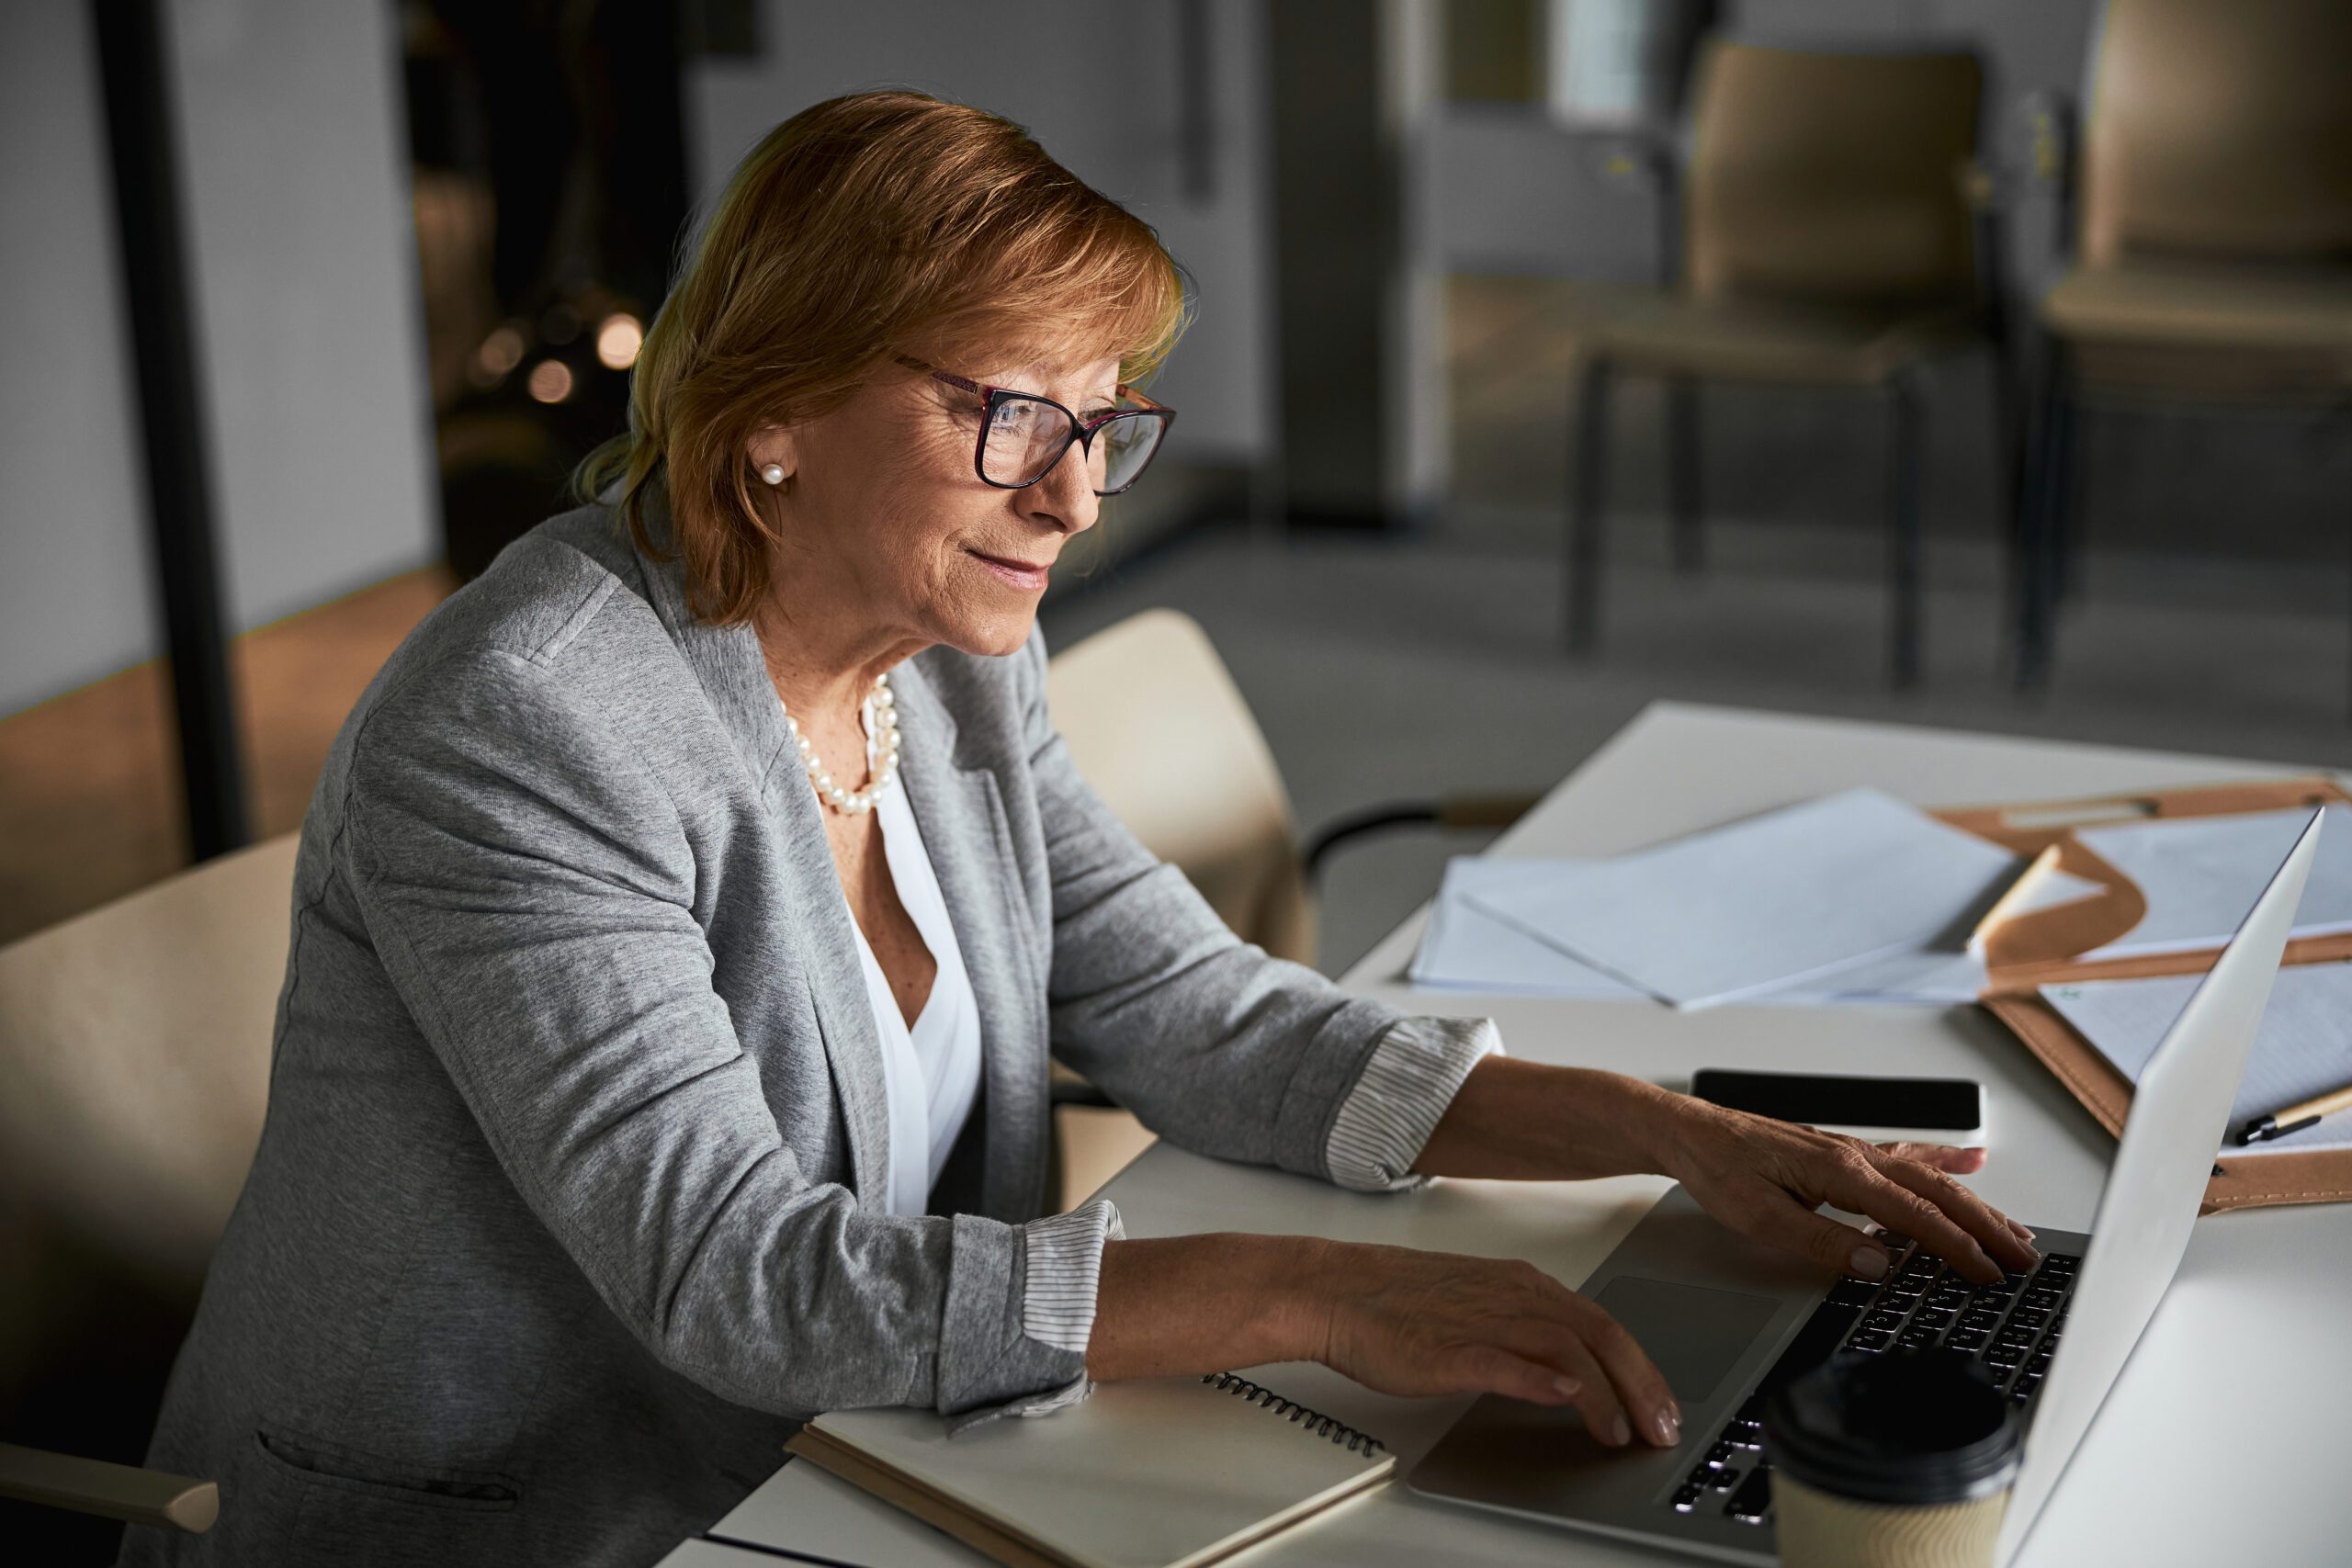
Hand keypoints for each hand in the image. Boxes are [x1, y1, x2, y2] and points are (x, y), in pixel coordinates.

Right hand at [1304, 1238, 1680, 1448]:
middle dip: (1641, 1385)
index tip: (1663, 1405)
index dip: (1642, 1368)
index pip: (1603, 1324)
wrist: (1337, 1290)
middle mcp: (1513, 1296)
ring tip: (1621, 1431)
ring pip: (1566, 1347)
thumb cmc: (1397, 1302)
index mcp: (1522, 1285)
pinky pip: (1505, 1360)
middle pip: (1600, 1334)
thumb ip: (1527, 1334)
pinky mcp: (1449, 1347)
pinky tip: (1566, 1396)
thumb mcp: (1480, 1307)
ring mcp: (1482, 1318)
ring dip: (1604, 1393)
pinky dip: (1541, 1378)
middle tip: (1663, 1428)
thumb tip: (1573, 1370)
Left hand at [1653, 1097, 2037, 1283]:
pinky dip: (1944, 1159)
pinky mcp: (1842, 1153)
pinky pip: (1907, 1156)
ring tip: (2014, 1227)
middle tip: (2025, 1259)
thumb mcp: (1758, 1216)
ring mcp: (1851, 1151)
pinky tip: (1970, 1159)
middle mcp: (1854, 1155)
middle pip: (1938, 1193)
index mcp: (1840, 1171)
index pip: (1915, 1217)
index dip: (1957, 1249)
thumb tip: (1879, 1264)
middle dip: (1986, 1227)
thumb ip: (1821, 1241)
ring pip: (1930, 1177)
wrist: (1687, 1130)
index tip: (1990, 1276)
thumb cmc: (1716, 1167)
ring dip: (1976, 1203)